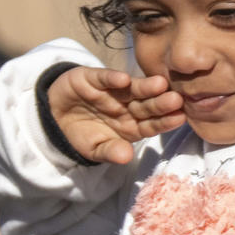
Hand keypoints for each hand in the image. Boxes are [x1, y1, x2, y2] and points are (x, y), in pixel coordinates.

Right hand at [45, 66, 184, 164]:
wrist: (54, 118)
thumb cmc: (82, 134)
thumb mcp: (94, 149)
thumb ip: (109, 152)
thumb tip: (125, 157)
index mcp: (133, 125)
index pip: (152, 124)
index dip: (164, 121)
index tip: (179, 118)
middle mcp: (128, 106)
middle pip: (147, 104)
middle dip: (160, 102)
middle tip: (176, 99)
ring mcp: (112, 91)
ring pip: (132, 88)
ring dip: (144, 86)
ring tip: (158, 84)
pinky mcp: (93, 78)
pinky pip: (104, 77)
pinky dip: (112, 78)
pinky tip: (122, 79)